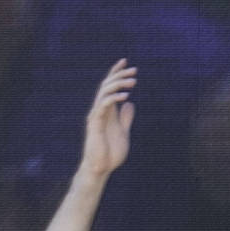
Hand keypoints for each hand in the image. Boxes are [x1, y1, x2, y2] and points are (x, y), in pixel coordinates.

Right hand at [73, 57, 137, 184]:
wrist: (101, 168)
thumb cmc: (110, 153)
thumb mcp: (123, 132)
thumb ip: (126, 118)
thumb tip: (130, 104)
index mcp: (108, 111)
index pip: (111, 87)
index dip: (116, 73)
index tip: (125, 62)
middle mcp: (101, 110)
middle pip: (107, 86)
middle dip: (120, 76)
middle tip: (134, 70)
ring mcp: (97, 116)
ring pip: (104, 92)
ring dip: (118, 85)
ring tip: (133, 82)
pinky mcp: (95, 123)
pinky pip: (103, 106)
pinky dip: (113, 99)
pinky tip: (125, 97)